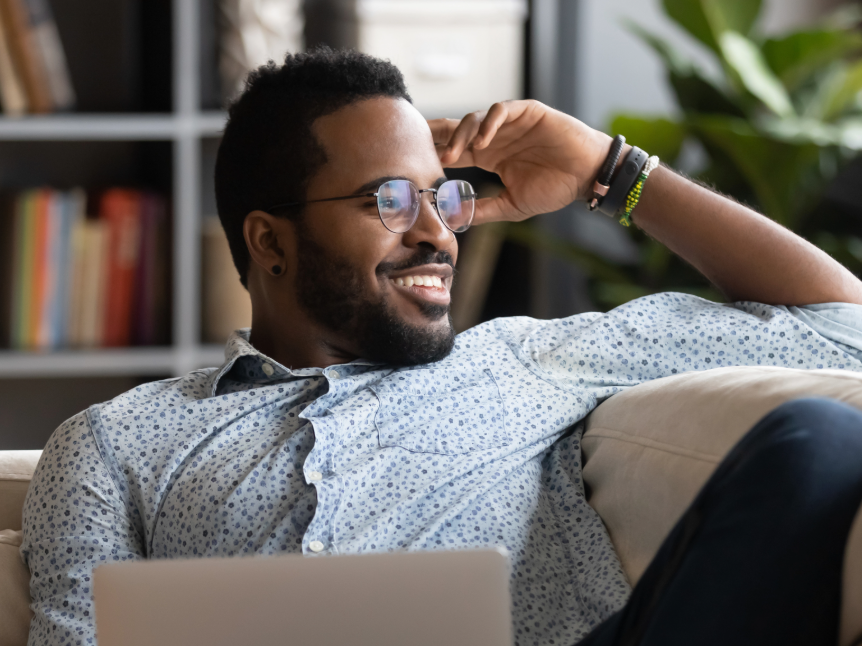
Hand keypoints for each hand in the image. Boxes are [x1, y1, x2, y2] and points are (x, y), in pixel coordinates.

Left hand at [428, 100, 614, 224]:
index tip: (413, 161)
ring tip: (452, 155)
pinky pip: (501, 111)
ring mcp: (510, 123)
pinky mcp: (527, 112)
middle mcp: (495, 137)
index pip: (455, 150)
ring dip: (460, 136)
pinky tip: (481, 143)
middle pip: (457, 130)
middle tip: (418, 148)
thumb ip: (484, 209)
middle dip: (437, 137)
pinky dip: (488, 124)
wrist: (586, 176)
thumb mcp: (512, 205)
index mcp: (489, 156)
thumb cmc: (555, 189)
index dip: (435, 152)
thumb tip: (456, 219)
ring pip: (475, 119)